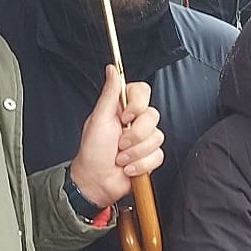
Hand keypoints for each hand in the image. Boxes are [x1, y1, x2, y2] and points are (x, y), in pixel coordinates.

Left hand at [68, 66, 164, 208]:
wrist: (96, 181)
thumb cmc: (92, 151)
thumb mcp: (99, 118)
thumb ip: (109, 93)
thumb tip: (112, 69)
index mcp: (123, 108)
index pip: (143, 92)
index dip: (137, 105)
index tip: (125, 117)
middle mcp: (136, 122)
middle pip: (153, 116)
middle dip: (134, 135)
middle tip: (119, 143)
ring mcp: (144, 140)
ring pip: (157, 138)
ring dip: (135, 153)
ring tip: (120, 158)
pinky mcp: (150, 157)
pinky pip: (158, 156)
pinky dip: (140, 164)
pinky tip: (128, 167)